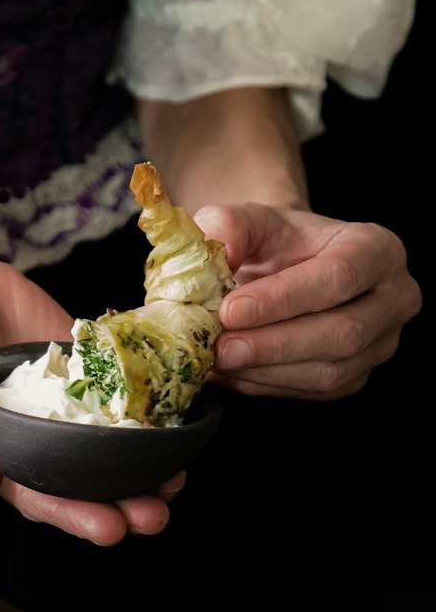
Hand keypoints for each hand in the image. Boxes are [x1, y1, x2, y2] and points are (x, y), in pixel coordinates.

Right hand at [0, 255, 182, 545]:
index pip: (40, 497)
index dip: (74, 516)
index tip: (110, 529)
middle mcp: (36, 438)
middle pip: (85, 484)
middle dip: (122, 505)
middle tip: (153, 517)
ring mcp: (67, 406)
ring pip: (111, 449)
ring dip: (144, 471)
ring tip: (175, 483)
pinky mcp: (89, 370)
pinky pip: (124, 396)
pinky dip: (151, 415)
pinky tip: (180, 426)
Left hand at [195, 204, 421, 397]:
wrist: (286, 267)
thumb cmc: (278, 242)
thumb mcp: (254, 220)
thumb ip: (231, 224)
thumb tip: (217, 246)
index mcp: (377, 250)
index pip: (339, 277)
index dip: (283, 299)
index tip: (230, 310)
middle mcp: (393, 299)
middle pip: (342, 333)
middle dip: (274, 345)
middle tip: (220, 347)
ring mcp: (380, 343)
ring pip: (329, 372)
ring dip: (265, 372)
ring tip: (217, 359)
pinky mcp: (356, 376)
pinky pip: (312, 391)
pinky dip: (264, 385)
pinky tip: (230, 371)